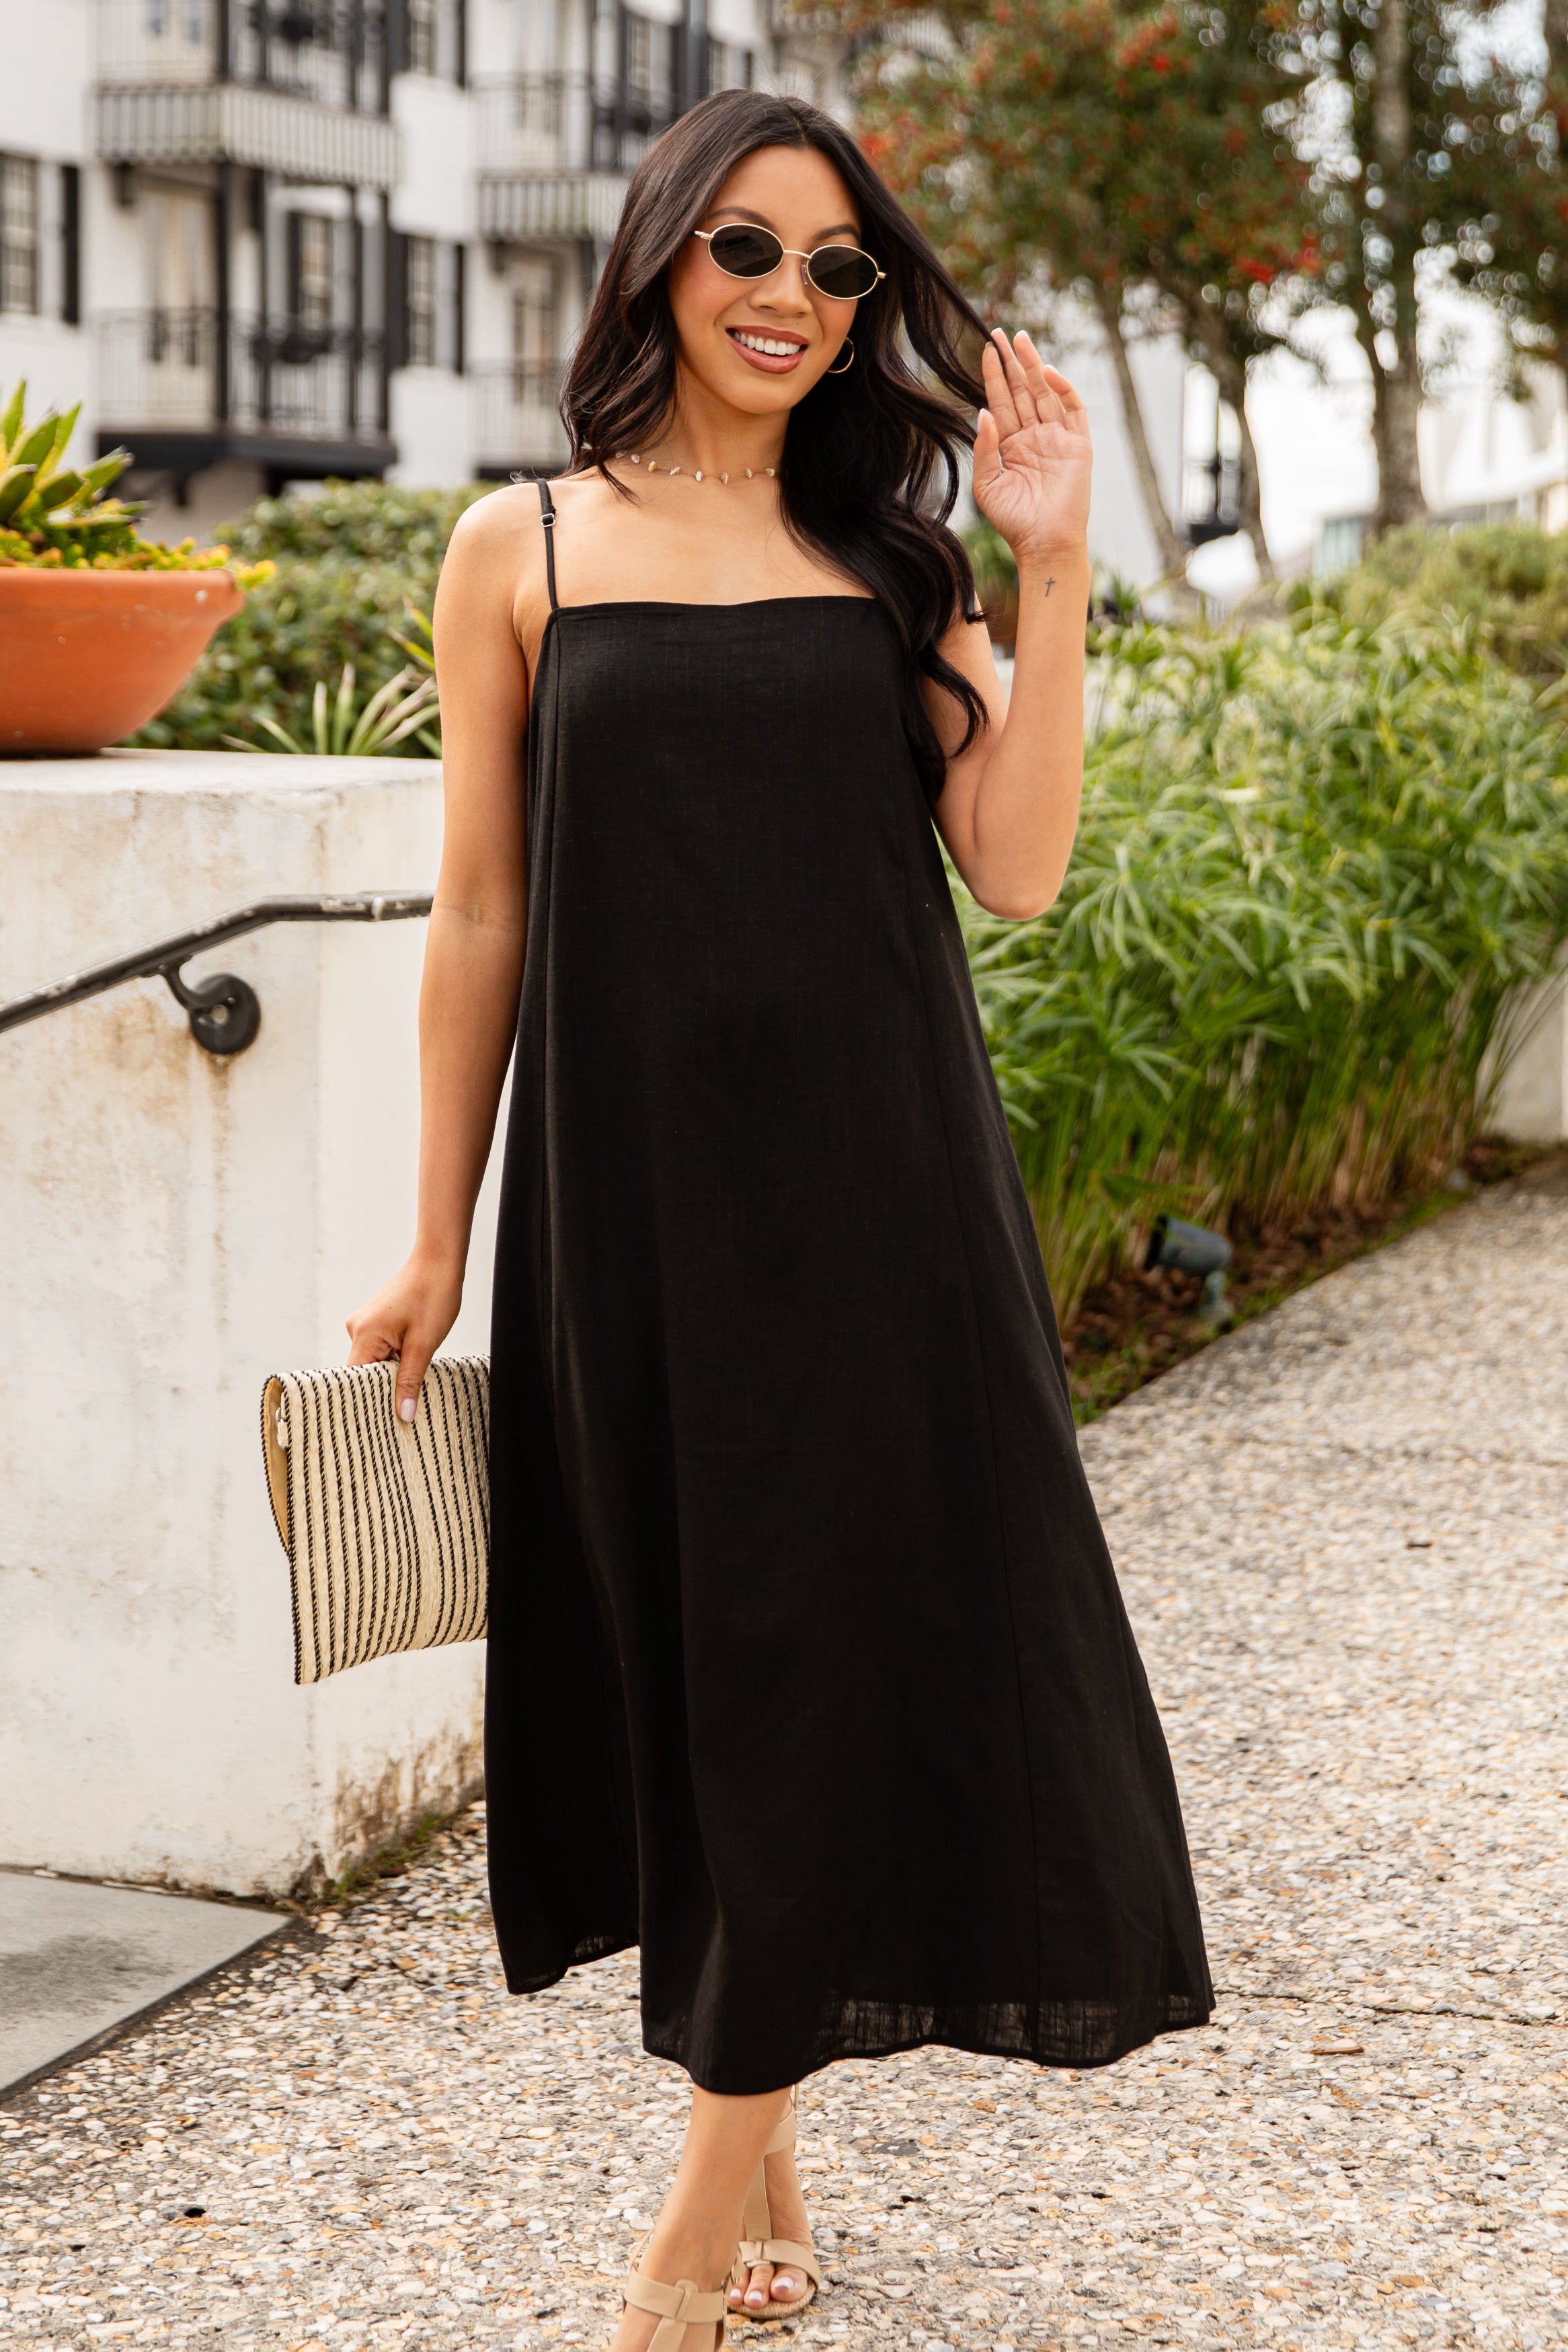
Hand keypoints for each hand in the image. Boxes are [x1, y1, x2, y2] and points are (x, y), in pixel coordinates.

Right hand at [346, 1254, 463, 1423]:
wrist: (439, 1262)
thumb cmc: (434, 1295)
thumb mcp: (424, 1344)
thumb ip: (409, 1381)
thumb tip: (402, 1415)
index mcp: (364, 1334)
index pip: (356, 1381)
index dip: (370, 1403)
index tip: (384, 1425)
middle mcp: (357, 1329)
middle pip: (364, 1374)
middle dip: (384, 1391)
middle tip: (403, 1416)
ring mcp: (365, 1324)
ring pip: (374, 1363)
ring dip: (392, 1375)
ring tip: (411, 1391)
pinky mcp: (376, 1322)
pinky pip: (380, 1351)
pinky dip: (394, 1361)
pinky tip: (411, 1368)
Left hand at [973, 329, 1091, 568]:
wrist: (1044, 544)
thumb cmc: (1013, 521)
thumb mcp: (987, 485)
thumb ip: (984, 448)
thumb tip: (984, 411)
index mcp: (1011, 446)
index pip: (1002, 402)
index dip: (994, 376)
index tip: (986, 350)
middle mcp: (1034, 437)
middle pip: (1023, 390)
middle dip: (1012, 361)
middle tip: (1000, 332)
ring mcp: (1057, 439)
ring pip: (1045, 393)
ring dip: (1034, 365)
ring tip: (1021, 339)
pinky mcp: (1078, 445)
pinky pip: (1071, 410)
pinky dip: (1062, 390)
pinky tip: (1046, 373)